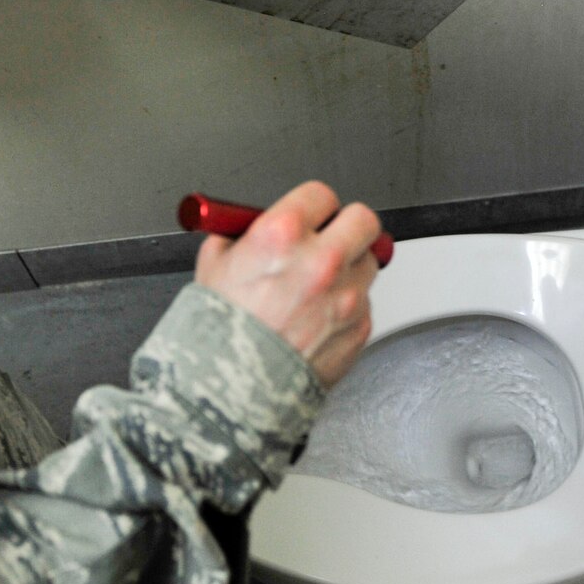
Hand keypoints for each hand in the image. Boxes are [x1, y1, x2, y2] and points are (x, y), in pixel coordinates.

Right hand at [192, 181, 380, 386]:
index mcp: (283, 234)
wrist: (232, 389)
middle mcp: (321, 260)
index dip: (313, 205)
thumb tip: (251, 226)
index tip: (310, 214)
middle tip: (333, 237)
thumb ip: (239, 236)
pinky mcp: (359, 328)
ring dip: (349, 268)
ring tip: (318, 287)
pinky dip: (346, 307)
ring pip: (369, 262)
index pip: (321, 194)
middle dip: (348, 225)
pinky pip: (364, 304)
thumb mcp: (214, 265)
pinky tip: (317, 319)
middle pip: (364, 219)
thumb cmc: (218, 332)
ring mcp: (346, 296)